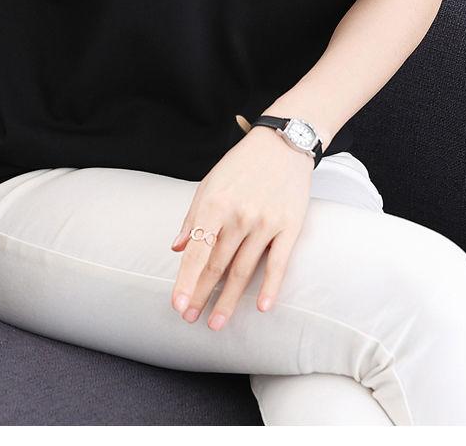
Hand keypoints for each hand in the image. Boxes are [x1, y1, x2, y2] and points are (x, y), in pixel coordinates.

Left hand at [170, 125, 313, 329]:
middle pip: (217, 266)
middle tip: (190, 319)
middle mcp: (238, 216)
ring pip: (244, 270)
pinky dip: (270, 288)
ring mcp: (265, 223)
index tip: (177, 305)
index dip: (185, 281)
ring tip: (216, 323)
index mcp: (214, 204)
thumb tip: (176, 247)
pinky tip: (261, 308)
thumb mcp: (209, 183)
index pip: (196, 252)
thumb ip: (193, 217)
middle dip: (202, 295)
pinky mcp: (289, 226)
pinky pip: (279, 263)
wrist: (283, 143)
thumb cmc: (242, 163)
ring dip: (229, 301)